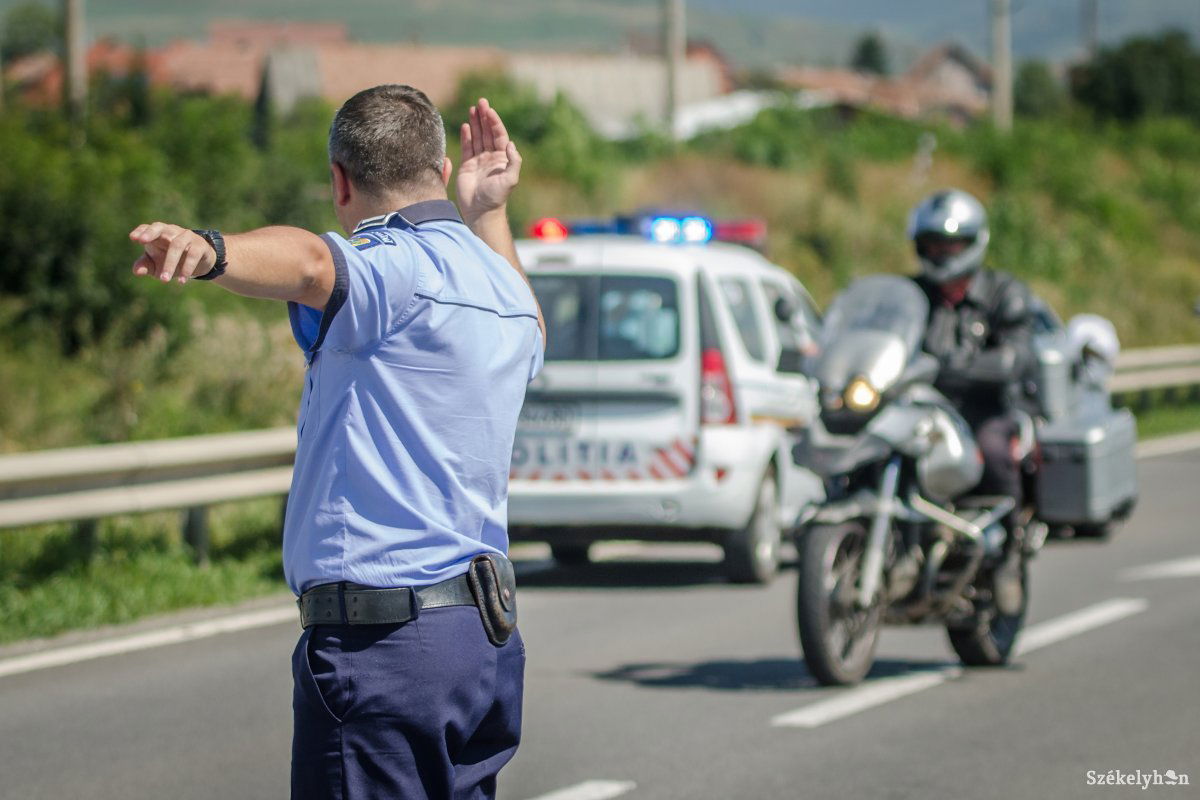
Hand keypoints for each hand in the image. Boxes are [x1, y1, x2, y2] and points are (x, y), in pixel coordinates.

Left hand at [128, 223, 214, 283]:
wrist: (200, 264)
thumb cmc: (172, 262)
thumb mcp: (157, 265)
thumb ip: (145, 266)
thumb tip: (136, 271)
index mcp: (158, 234)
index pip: (147, 228)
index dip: (141, 231)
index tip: (133, 238)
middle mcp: (171, 231)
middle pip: (160, 227)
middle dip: (151, 233)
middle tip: (143, 241)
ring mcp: (187, 236)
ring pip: (176, 245)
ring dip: (170, 263)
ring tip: (164, 280)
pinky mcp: (200, 246)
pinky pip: (193, 254)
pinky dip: (187, 268)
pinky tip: (181, 281)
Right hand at [456, 97, 521, 223]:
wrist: (481, 211)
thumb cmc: (497, 197)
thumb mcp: (510, 179)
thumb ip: (513, 161)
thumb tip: (510, 144)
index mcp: (502, 159)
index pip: (498, 135)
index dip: (494, 122)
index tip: (489, 110)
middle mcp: (491, 158)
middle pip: (487, 133)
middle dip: (484, 117)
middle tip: (480, 102)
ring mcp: (479, 161)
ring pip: (477, 137)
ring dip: (475, 123)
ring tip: (472, 108)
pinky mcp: (467, 166)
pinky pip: (467, 147)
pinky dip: (466, 136)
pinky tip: (465, 125)